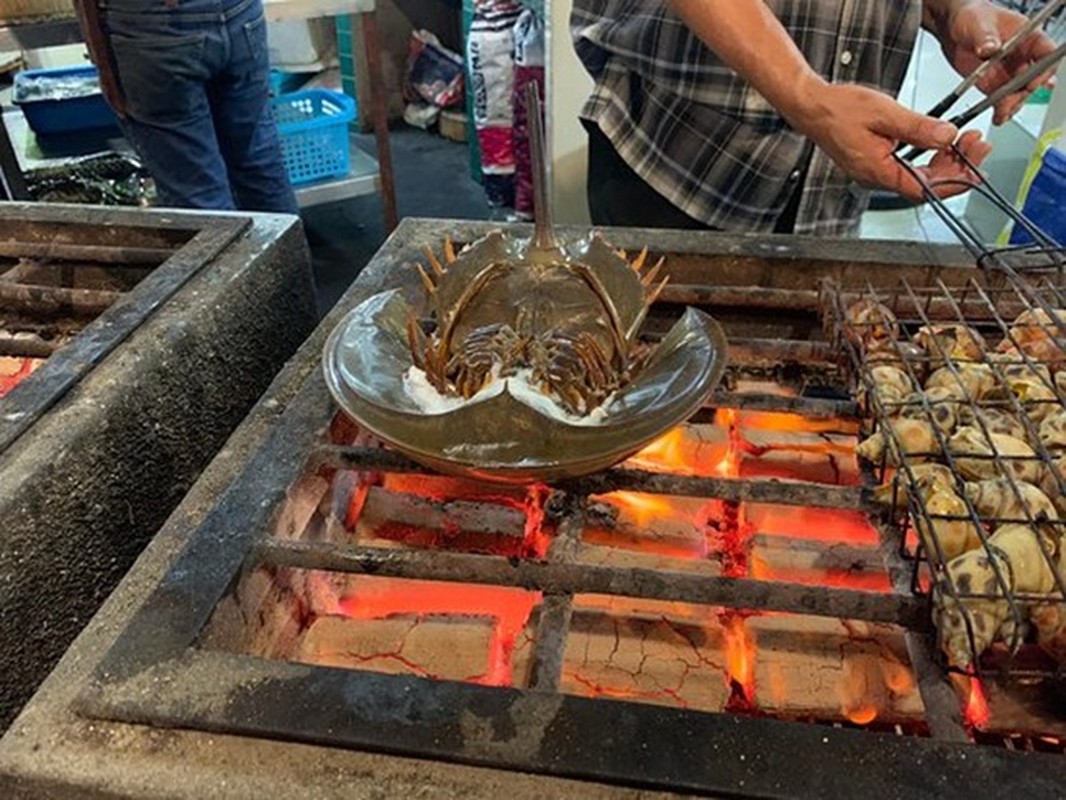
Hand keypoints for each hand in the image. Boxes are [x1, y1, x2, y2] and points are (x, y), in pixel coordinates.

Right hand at [788, 82, 991, 201]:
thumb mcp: (884, 113)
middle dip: (956, 166)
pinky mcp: (876, 160)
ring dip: (945, 160)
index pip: (924, 189)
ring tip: (965, 140)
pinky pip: (908, 166)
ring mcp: (876, 170)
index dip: (954, 183)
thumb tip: (947, 136)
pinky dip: (929, 155)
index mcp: (878, 171)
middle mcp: (877, 176)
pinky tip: (940, 140)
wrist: (813, 107)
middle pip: (926, 184)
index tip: (976, 173)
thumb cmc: (839, 110)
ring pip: (919, 175)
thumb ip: (918, 127)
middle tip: (978, 145)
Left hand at [935, 0, 1056, 123]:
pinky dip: (1001, 110)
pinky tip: (998, 116)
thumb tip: (990, 48)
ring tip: (1001, 114)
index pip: (1046, 54)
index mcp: (1028, 37)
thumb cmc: (972, 16)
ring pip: (1020, 94)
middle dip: (1023, 93)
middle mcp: (1023, 57)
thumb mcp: (978, 22)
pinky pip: (1003, 101)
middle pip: (1034, 79)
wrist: (952, 27)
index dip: (1043, 69)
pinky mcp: (995, 85)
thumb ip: (985, 37)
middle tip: (1008, 103)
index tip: (1032, 82)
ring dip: (1012, 106)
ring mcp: (1010, 73)